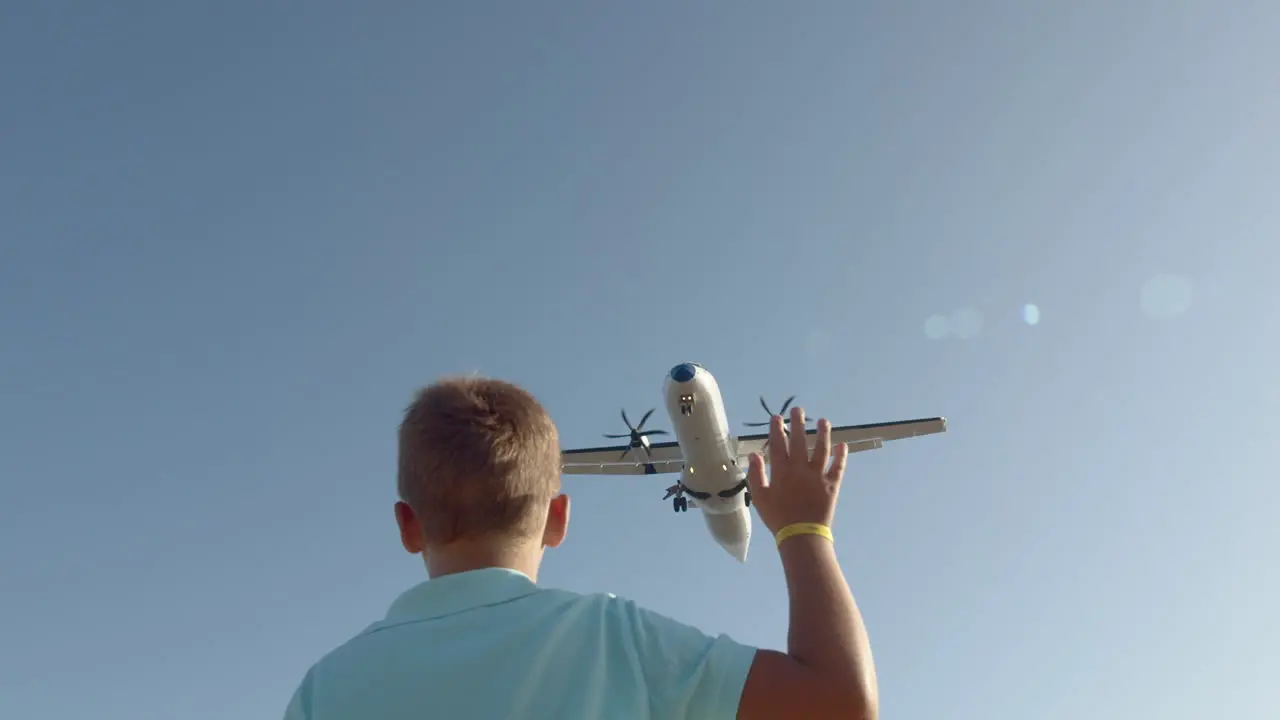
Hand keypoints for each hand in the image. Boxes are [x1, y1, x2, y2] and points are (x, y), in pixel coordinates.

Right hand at [746, 406, 848, 534]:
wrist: (801, 534)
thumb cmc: (778, 517)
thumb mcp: (760, 497)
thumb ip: (756, 475)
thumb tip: (754, 455)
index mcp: (782, 471)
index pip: (778, 444)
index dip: (777, 429)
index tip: (777, 417)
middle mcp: (801, 469)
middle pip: (799, 441)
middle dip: (798, 423)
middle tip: (798, 410)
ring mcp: (818, 476)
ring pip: (822, 449)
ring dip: (823, 433)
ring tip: (824, 420)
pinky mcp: (832, 485)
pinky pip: (838, 467)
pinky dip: (841, 455)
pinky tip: (843, 445)